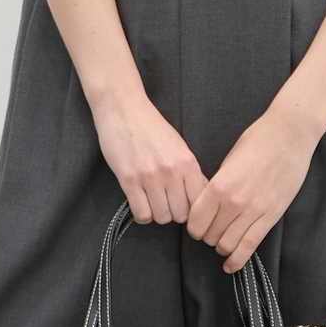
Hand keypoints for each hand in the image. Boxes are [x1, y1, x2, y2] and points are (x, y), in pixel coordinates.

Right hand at [92, 93, 207, 224]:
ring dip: (157, 212)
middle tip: (166, 201)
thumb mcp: (179, 145)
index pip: (199, 201)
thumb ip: (190, 170)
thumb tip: (201, 194)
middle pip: (181, 214)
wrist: (124, 109)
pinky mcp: (129, 180)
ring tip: (152, 199)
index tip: (184, 205)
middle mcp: (171, 170)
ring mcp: (150, 176)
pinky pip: (142, 215)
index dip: (192, 208)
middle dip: (174, 212)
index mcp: (187, 161)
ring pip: (162, 217)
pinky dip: (142, 213)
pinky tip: (140, 200)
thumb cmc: (151, 127)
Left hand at [186, 107, 318, 272]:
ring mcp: (255, 210)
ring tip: (222, 242)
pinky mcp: (272, 215)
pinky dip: (237, 260)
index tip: (196, 224)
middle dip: (207, 236)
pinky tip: (230, 264)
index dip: (193, 226)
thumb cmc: (259, 139)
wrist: (290, 132)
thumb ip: (218, 183)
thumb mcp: (230, 158)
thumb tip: (207, 203)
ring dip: (222, 247)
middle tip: (210, 231)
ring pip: (228, 245)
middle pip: (210, 235)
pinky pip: (250, 246)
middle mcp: (234, 201)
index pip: (195, 221)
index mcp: (220, 184)